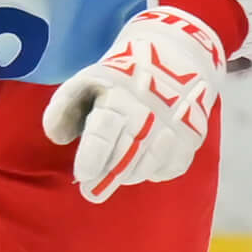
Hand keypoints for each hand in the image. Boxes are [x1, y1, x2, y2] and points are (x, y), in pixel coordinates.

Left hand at [41, 5, 224, 202]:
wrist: (175, 58)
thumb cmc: (123, 76)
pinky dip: (156, 172)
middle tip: (92, 192)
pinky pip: (172, 167)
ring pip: (149, 165)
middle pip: (127, 154)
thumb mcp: (89, 80)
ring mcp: (175, 125)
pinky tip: (145, 165)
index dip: (93, 155)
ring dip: (129, 175)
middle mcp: (149, 111)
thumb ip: (64, 107)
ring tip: (117, 174)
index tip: (83, 175)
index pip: (105, 130)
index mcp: (119, 95)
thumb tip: (59, 138)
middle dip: (108, 176)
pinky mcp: (192, 136)